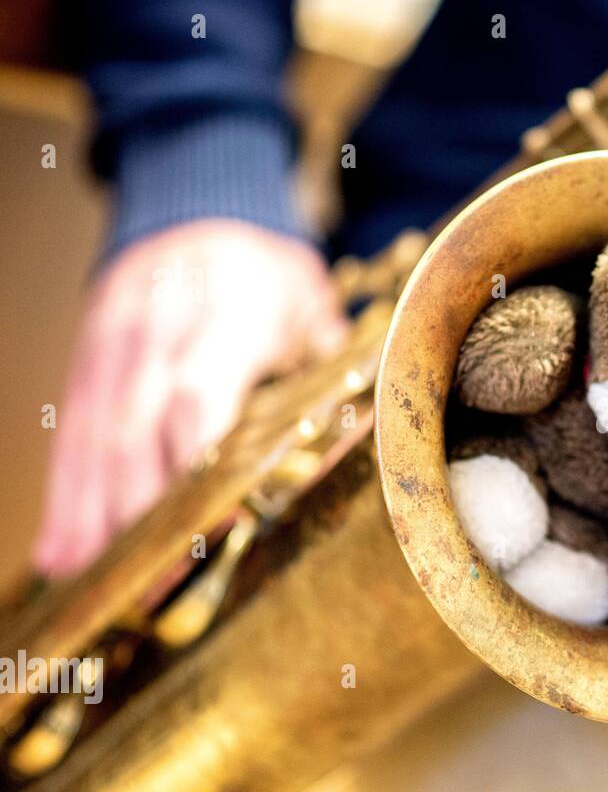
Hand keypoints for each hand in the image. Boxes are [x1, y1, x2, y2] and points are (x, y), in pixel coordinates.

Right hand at [34, 219, 347, 576]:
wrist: (199, 208)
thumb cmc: (270, 275)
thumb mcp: (315, 312)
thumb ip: (329, 380)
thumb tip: (362, 452)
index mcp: (226, 315)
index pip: (200, 393)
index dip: (196, 460)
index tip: (209, 524)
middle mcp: (158, 330)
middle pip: (136, 426)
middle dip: (137, 511)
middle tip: (148, 583)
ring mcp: (113, 344)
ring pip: (94, 434)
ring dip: (88, 512)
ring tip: (85, 580)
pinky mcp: (88, 359)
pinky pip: (72, 431)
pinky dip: (64, 491)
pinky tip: (61, 548)